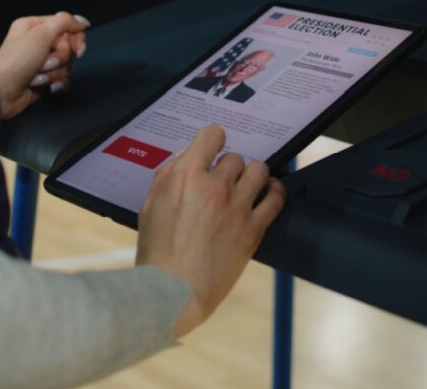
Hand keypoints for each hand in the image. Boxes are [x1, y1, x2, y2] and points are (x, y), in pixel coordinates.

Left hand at [0, 12, 88, 119]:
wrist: (2, 93)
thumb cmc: (18, 60)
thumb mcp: (40, 34)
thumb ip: (64, 22)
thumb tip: (84, 21)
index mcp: (34, 26)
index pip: (65, 26)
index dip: (74, 38)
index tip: (77, 49)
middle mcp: (37, 42)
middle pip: (68, 46)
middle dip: (59, 57)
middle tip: (45, 62)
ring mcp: (40, 62)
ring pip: (66, 64)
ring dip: (54, 72)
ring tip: (37, 76)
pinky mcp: (44, 79)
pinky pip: (63, 78)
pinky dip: (57, 83)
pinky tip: (47, 87)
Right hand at [135, 125, 286, 336]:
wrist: (171, 291)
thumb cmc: (157, 253)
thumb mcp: (150, 205)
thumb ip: (168, 177)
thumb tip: (186, 159)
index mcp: (185, 177)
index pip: (212, 135)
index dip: (213, 140)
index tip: (213, 148)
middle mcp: (214, 186)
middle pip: (235, 157)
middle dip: (228, 168)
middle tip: (222, 183)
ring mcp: (237, 207)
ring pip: (259, 170)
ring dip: (252, 176)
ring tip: (247, 186)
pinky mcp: (253, 229)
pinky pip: (276, 198)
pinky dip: (275, 191)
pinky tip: (268, 193)